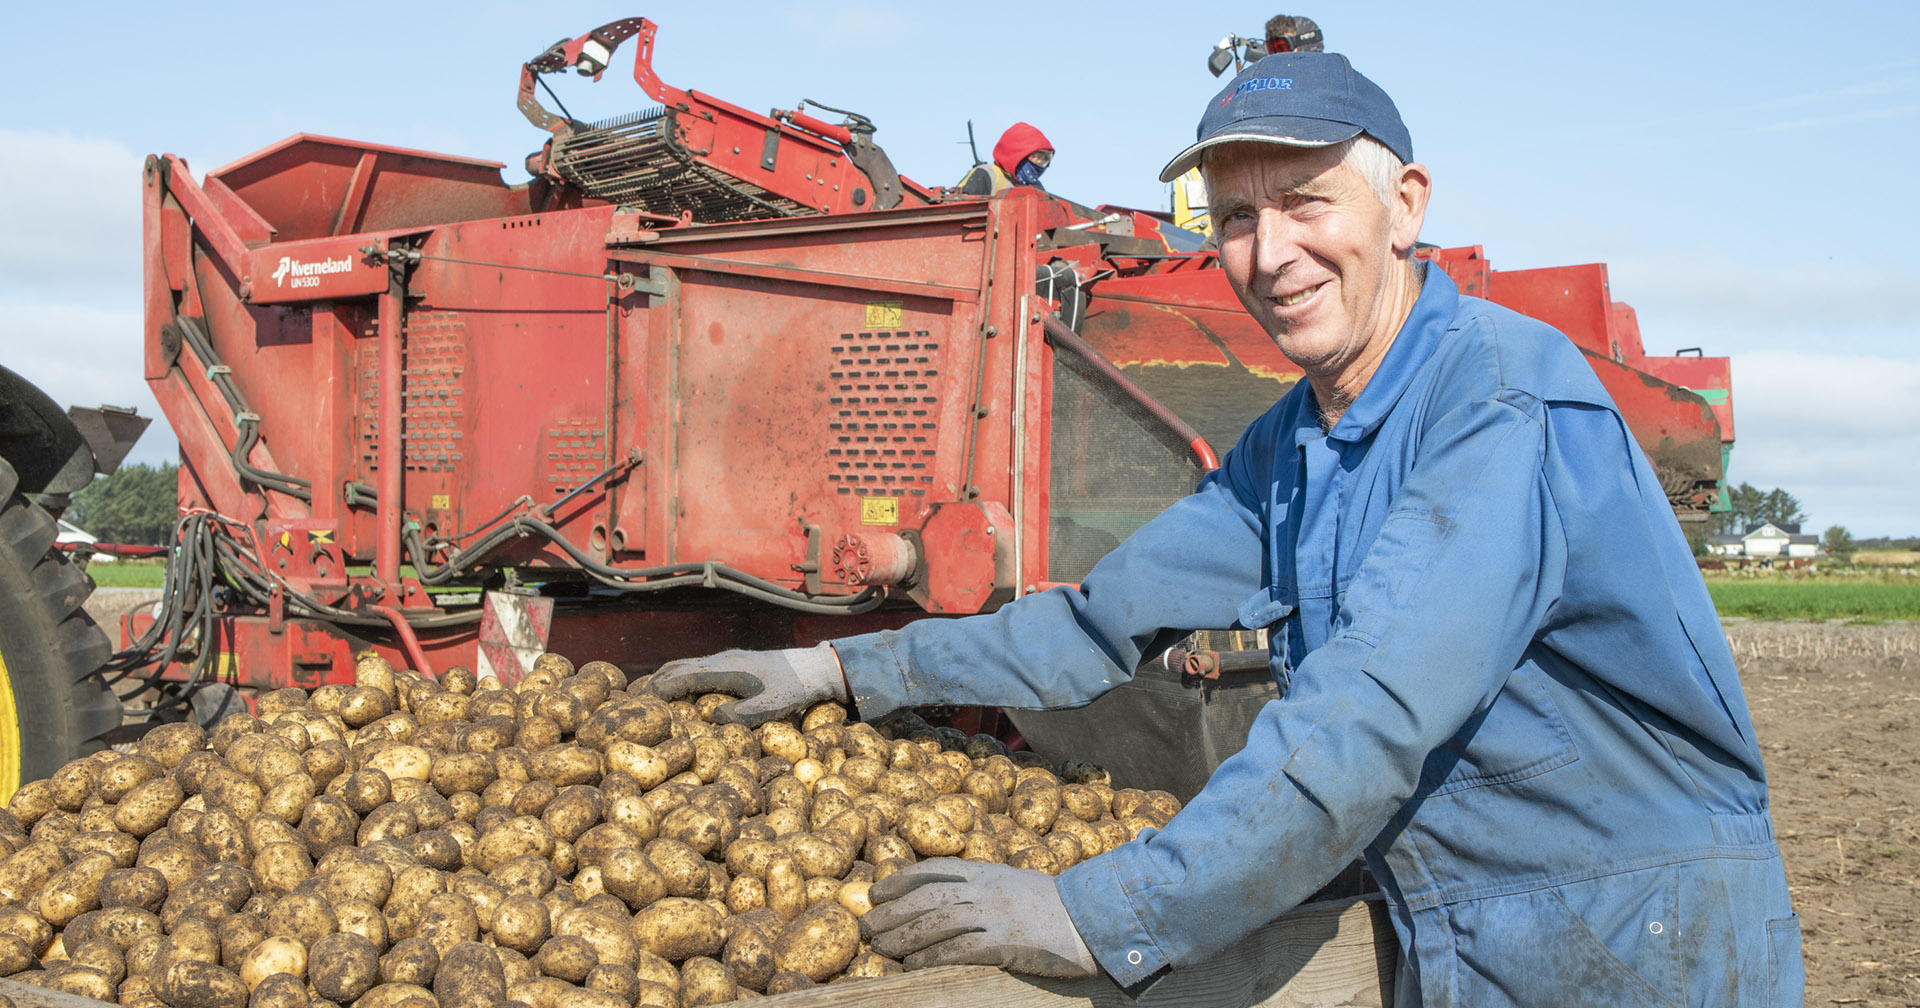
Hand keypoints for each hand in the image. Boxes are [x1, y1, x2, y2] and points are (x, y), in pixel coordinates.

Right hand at [646, 642, 846, 725]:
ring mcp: (728, 659)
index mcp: (729, 669)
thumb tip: (713, 718)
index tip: (642, 702)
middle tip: (633, 699)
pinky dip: (681, 675)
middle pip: (680, 667)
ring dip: (666, 676)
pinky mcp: (734, 662)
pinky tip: (678, 687)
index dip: (662, 689)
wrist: (813, 668)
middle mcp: (724, 660)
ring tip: (646, 692)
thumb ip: (744, 713)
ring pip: (688, 664)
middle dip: (656, 681)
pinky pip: (699, 667)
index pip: (685, 677)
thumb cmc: (795, 689)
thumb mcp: (773, 706)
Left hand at [861, 859, 1098, 978]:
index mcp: (987, 871)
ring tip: (881, 949)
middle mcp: (987, 888)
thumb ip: (983, 887)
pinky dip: (932, 957)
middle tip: (866, 926)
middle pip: (927, 897)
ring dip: (903, 936)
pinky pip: (960, 949)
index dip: (900, 880)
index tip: (877, 893)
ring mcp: (996, 914)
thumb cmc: (1053, 907)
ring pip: (937, 922)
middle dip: (892, 912)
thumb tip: (946, 900)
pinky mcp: (1006, 942)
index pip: (934, 869)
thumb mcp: (1014, 884)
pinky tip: (914, 965)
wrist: (1091, 921)